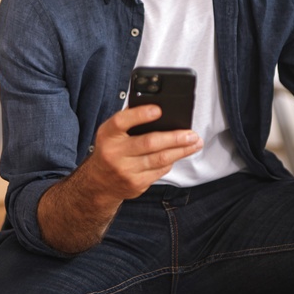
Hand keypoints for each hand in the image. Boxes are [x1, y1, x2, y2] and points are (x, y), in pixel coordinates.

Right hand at [36, 104, 202, 253]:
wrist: (99, 183)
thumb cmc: (111, 150)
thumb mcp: (111, 134)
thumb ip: (129, 121)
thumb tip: (158, 109)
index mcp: (107, 135)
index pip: (122, 122)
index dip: (140, 115)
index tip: (158, 110)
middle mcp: (114, 153)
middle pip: (149, 143)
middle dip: (174, 138)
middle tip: (191, 134)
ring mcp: (125, 171)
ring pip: (160, 159)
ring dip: (181, 151)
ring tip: (194, 143)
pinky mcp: (136, 184)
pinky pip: (160, 171)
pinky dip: (171, 161)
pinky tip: (178, 155)